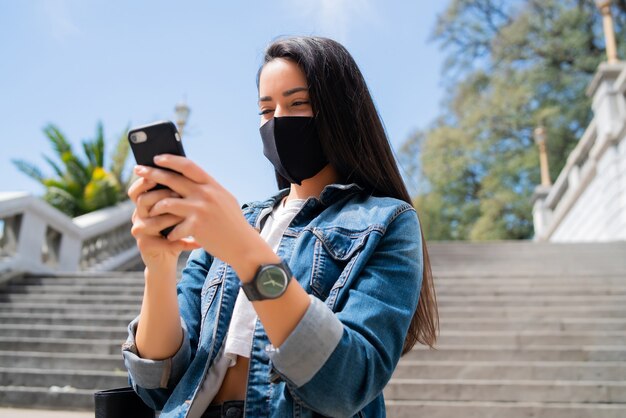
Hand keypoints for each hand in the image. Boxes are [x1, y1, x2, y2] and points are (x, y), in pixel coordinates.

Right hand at [127, 176, 200, 268]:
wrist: (166, 258)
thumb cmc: (173, 229)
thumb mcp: (174, 210)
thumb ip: (175, 195)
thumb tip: (188, 174)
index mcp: (143, 205)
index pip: (137, 189)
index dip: (145, 182)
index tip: (159, 174)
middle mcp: (138, 216)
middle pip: (143, 201)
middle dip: (162, 196)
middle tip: (179, 195)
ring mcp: (140, 232)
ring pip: (154, 221)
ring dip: (173, 218)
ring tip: (189, 217)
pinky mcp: (146, 247)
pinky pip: (165, 242)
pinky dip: (183, 242)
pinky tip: (197, 243)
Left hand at [133, 154, 270, 268]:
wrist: (243, 245)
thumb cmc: (232, 223)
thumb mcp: (224, 199)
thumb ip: (208, 188)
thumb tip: (190, 178)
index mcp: (212, 186)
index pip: (188, 166)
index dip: (171, 160)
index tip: (157, 158)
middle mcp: (206, 194)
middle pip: (172, 180)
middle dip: (152, 174)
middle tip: (139, 170)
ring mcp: (200, 210)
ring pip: (166, 203)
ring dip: (155, 206)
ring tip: (149, 210)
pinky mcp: (196, 227)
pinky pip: (173, 227)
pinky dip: (170, 232)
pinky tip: (169, 236)